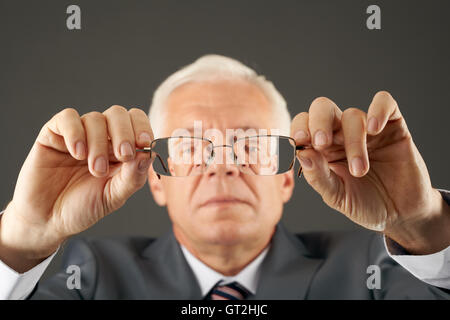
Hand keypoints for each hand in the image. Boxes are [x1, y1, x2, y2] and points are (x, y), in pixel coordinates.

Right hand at [0, 106, 152, 270]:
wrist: (46, 220)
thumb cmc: (83, 208)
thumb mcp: (114, 196)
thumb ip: (133, 176)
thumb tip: (148, 154)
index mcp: (121, 150)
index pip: (136, 122)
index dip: (143, 128)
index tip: (144, 143)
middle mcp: (101, 138)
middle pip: (118, 114)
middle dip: (125, 133)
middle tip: (124, 155)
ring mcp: (78, 134)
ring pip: (95, 118)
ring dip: (99, 144)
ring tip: (95, 169)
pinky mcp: (53, 135)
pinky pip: (67, 118)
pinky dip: (75, 132)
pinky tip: (77, 153)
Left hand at [291, 91, 449, 253]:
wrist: (401, 214)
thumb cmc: (366, 204)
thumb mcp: (337, 196)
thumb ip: (318, 177)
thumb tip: (301, 153)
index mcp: (322, 149)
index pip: (303, 125)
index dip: (299, 129)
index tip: (299, 142)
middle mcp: (341, 135)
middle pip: (322, 108)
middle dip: (318, 122)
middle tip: (322, 144)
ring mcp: (367, 130)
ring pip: (352, 115)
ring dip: (353, 141)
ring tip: (359, 170)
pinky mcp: (393, 127)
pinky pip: (385, 102)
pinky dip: (378, 110)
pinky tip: (375, 129)